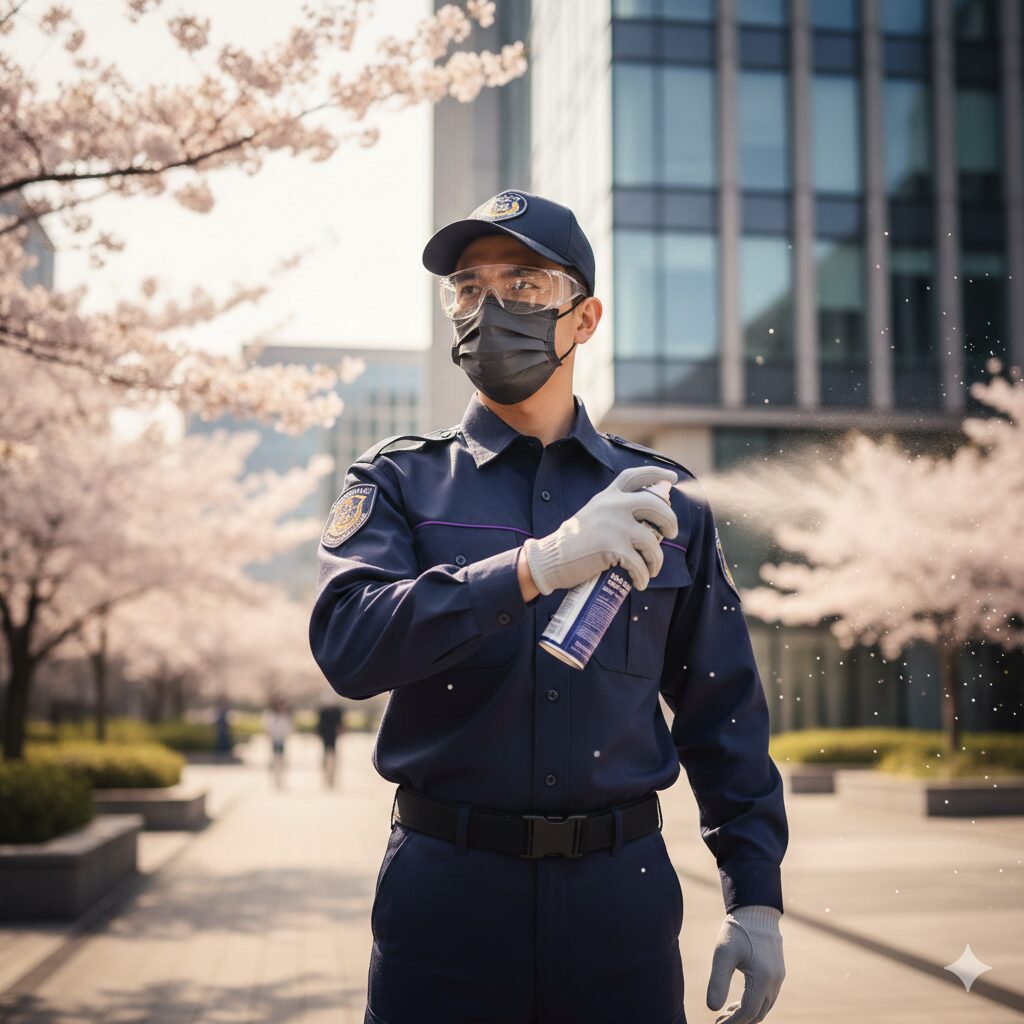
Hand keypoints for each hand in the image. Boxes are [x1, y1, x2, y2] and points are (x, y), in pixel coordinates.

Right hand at [522, 465, 678, 594]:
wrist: (549, 558)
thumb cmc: (574, 542)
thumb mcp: (595, 514)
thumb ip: (618, 508)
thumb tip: (654, 504)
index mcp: (607, 495)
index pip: (635, 476)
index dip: (657, 473)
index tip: (672, 477)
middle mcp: (612, 505)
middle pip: (656, 504)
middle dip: (670, 520)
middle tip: (672, 532)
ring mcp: (613, 525)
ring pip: (652, 541)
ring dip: (657, 559)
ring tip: (652, 569)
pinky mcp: (612, 547)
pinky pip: (639, 564)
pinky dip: (643, 577)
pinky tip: (639, 583)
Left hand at [707, 905, 784, 1023]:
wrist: (756, 911)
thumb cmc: (737, 931)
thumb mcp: (723, 954)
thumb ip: (718, 981)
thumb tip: (711, 1008)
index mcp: (762, 978)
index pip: (748, 1012)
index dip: (733, 1022)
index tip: (717, 1023)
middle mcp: (774, 981)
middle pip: (758, 1013)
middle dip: (740, 1021)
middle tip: (720, 1020)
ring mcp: (779, 977)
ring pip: (765, 1006)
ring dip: (747, 1013)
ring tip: (726, 1012)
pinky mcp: (778, 972)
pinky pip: (768, 996)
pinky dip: (755, 1003)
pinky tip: (739, 1000)